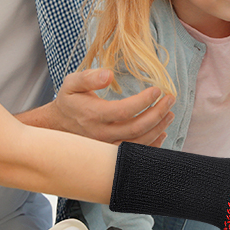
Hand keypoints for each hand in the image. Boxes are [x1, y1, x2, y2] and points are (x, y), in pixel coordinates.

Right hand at [43, 68, 173, 144]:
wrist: (58, 126)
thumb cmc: (69, 101)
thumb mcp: (72, 83)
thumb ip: (89, 77)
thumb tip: (108, 75)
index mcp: (93, 115)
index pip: (124, 110)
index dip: (144, 101)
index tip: (158, 90)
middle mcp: (101, 134)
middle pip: (136, 128)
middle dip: (158, 113)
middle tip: (170, 99)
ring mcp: (106, 147)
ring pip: (138, 143)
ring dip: (158, 128)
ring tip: (170, 114)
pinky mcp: (111, 154)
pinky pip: (134, 154)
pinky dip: (152, 146)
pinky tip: (161, 133)